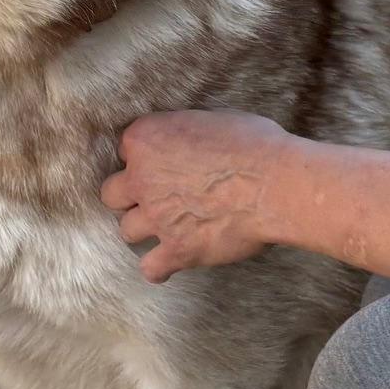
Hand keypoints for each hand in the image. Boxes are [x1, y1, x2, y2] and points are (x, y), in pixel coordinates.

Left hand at [102, 110, 293, 282]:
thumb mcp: (214, 119)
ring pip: (127, 230)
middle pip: (113, 194)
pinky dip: (159, 268)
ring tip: (166, 228)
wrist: (276, 184)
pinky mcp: (177, 250)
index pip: (127, 149)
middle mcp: (142, 179)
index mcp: (147, 139)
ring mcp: (157, 217)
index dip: (146, 158)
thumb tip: (192, 144)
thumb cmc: (255, 145)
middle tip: (155, 197)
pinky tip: (170, 263)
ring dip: (145, 230)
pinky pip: (151, 268)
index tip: (163, 163)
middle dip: (132, 196)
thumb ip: (187, 133)